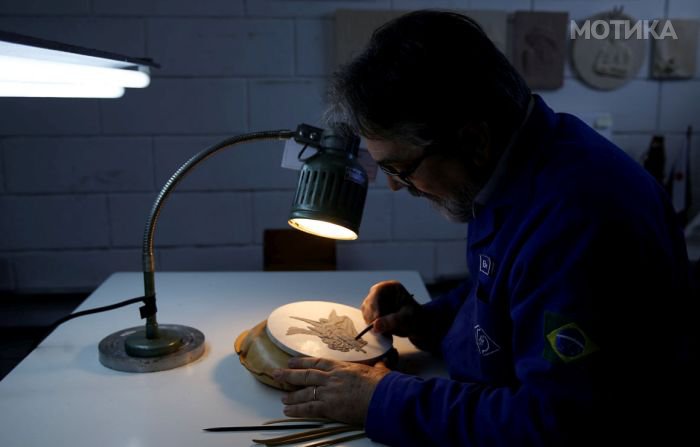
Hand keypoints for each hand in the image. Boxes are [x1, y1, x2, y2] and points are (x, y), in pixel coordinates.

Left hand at [272, 357, 389, 426]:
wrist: (383, 397)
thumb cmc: (382, 385)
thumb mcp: (378, 370)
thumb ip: (377, 365)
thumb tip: (384, 362)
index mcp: (341, 367)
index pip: (317, 362)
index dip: (302, 362)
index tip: (291, 362)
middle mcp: (332, 378)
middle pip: (306, 375)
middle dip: (289, 375)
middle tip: (276, 374)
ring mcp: (329, 392)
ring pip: (305, 392)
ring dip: (292, 395)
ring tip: (283, 398)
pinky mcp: (330, 407)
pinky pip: (309, 408)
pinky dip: (297, 410)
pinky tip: (288, 411)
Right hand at [361, 280, 422, 337]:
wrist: (417, 324)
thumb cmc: (415, 317)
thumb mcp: (407, 318)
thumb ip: (392, 321)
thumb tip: (375, 326)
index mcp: (391, 288)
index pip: (377, 292)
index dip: (374, 305)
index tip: (376, 320)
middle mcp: (381, 293)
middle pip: (368, 302)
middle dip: (372, 317)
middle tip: (379, 330)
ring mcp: (376, 302)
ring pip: (366, 312)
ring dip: (372, 323)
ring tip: (385, 332)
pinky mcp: (373, 312)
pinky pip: (368, 319)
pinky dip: (373, 327)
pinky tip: (383, 332)